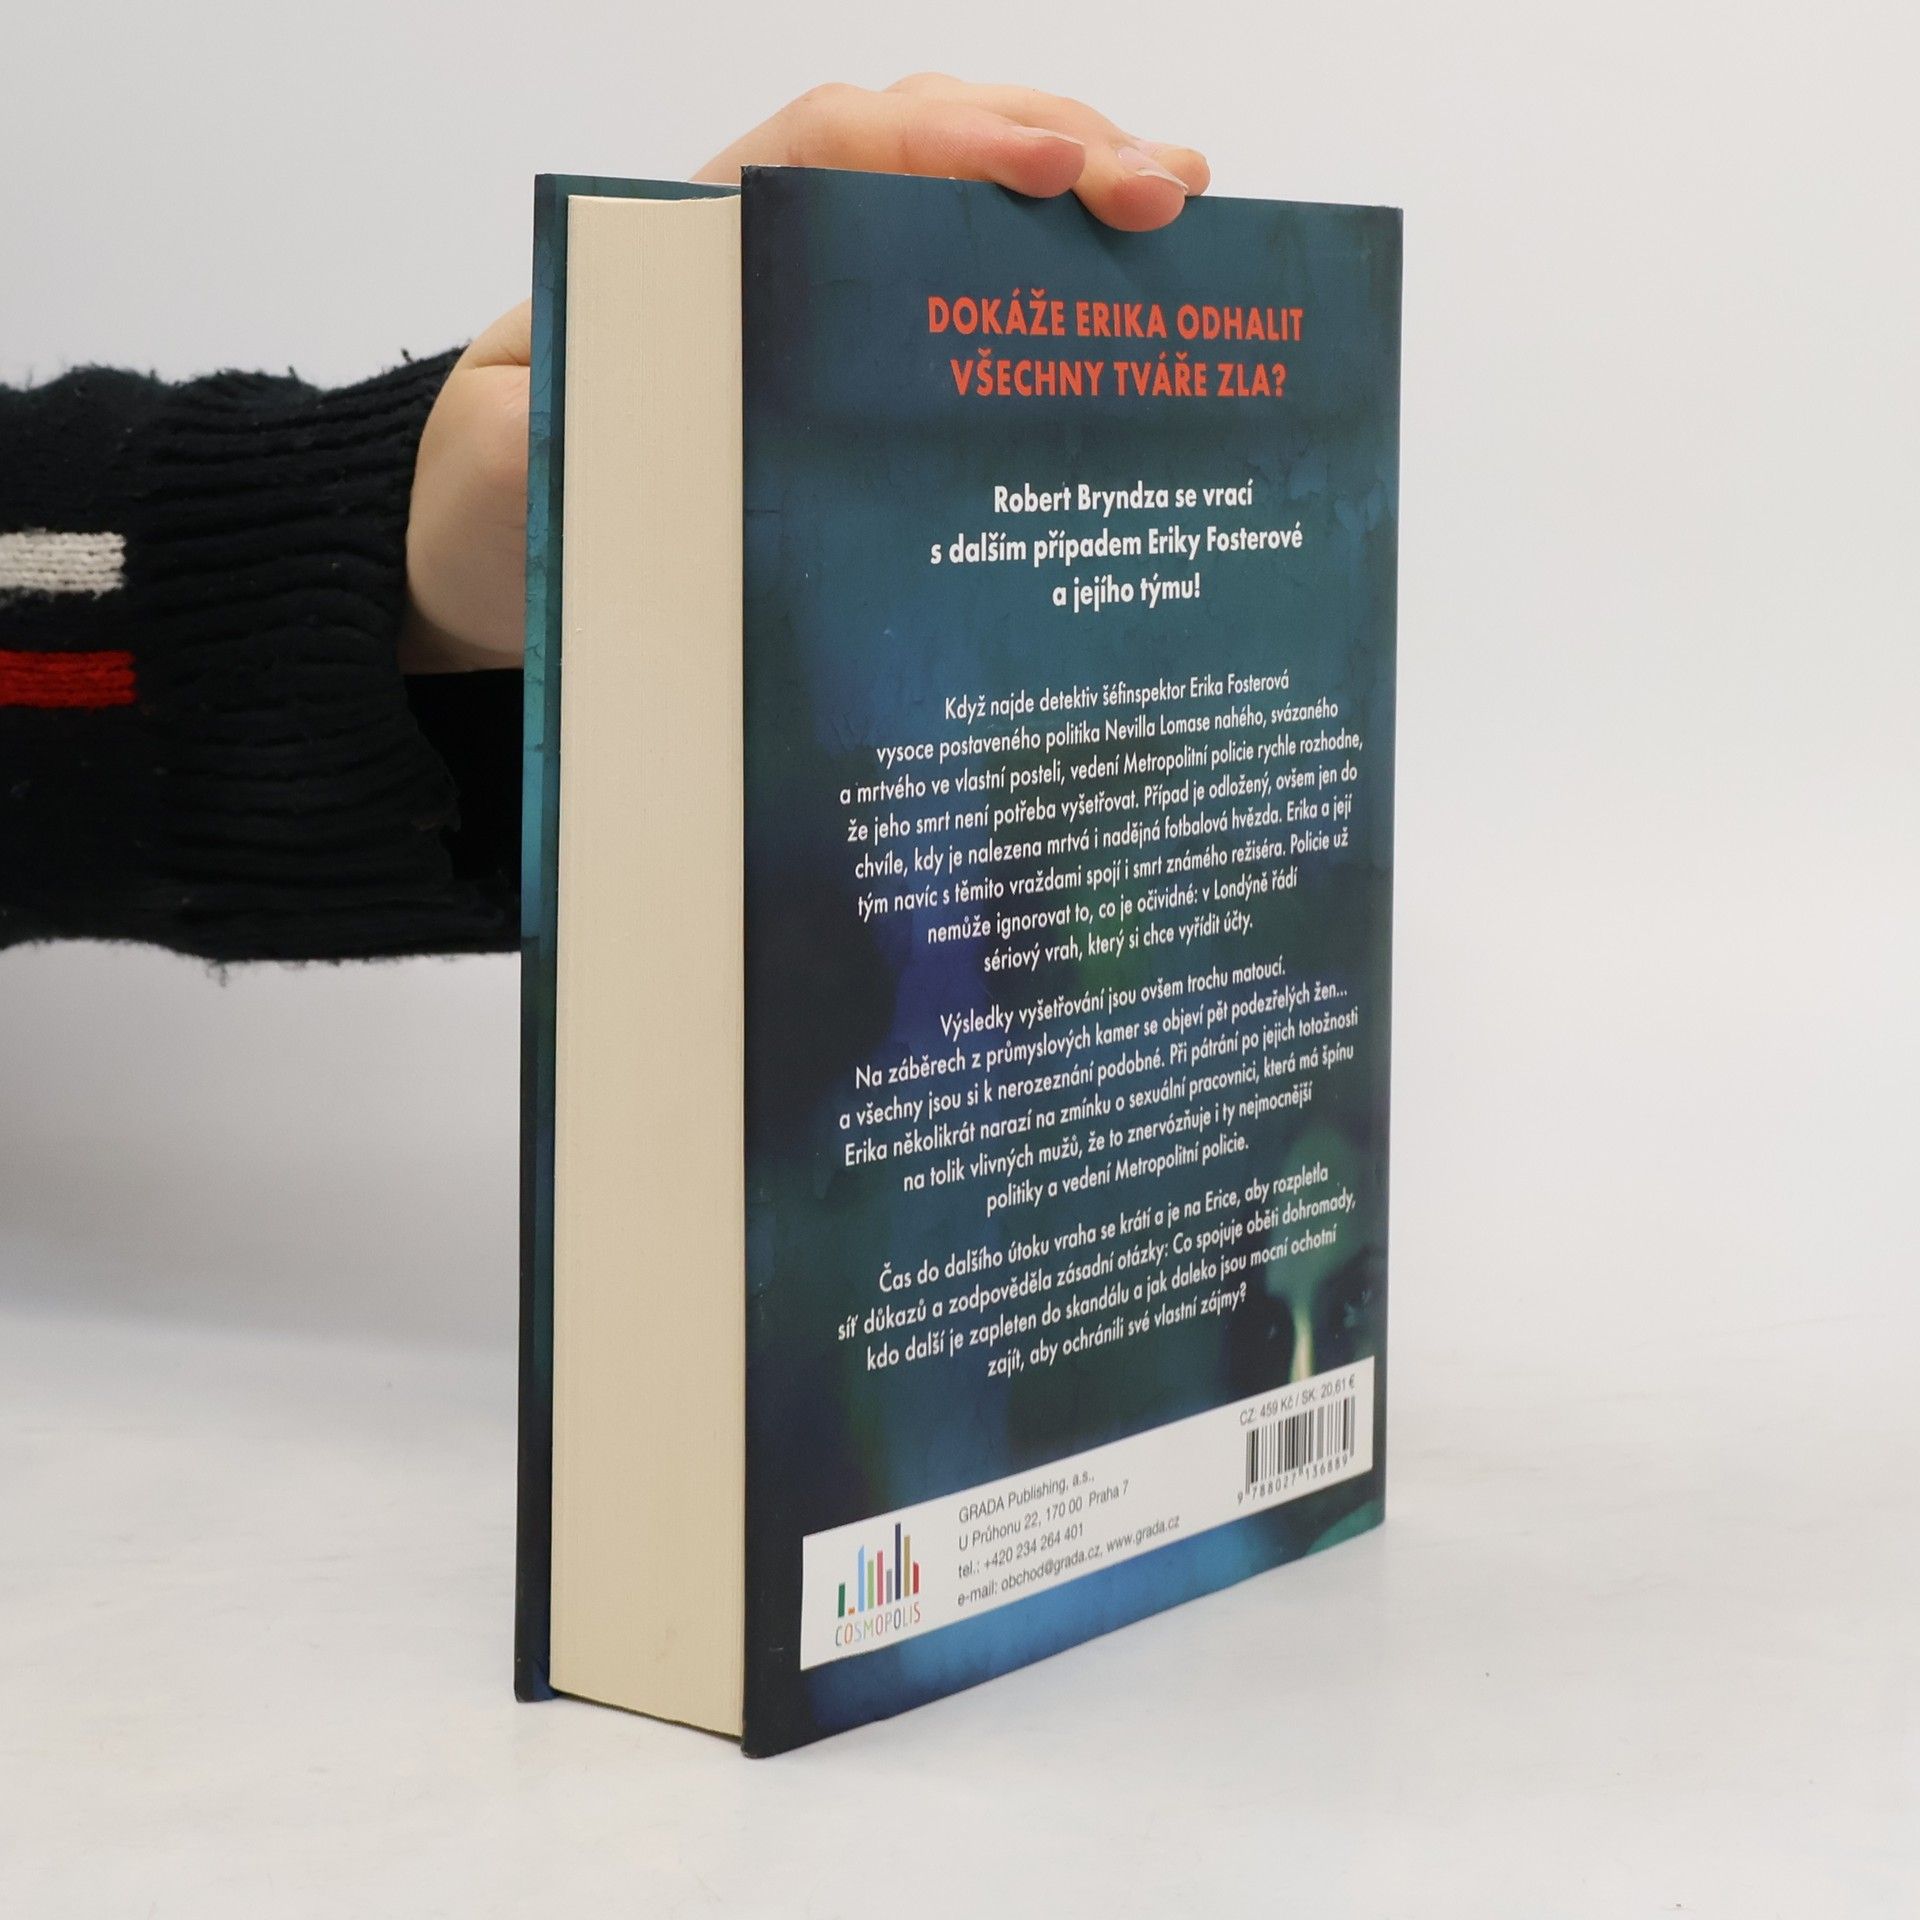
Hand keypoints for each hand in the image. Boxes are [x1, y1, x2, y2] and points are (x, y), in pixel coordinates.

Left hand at [402, 77, 1209, 671]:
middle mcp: (765, 253)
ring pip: (953, 207)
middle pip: (920, 151)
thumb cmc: (501, 500)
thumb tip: (639, 423)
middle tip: (1171, 193)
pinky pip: (953, 297)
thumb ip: (548, 442)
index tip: (1046, 176)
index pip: (829, 151)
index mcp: (687, 249)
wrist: (487, 543)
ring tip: (1185, 214)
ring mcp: (813, 304)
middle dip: (1052, 151)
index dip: (945, 146)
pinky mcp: (845, 367)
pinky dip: (1042, 284)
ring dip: (1070, 194)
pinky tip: (1123, 302)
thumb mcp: (503, 474)